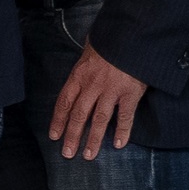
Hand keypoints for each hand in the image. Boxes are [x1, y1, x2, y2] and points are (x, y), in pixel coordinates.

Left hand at [48, 39, 145, 157]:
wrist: (134, 35)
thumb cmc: (111, 42)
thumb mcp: (90, 50)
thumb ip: (84, 66)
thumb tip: (82, 71)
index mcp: (79, 76)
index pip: (64, 102)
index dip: (58, 121)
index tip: (55, 136)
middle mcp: (92, 85)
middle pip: (79, 115)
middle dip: (72, 136)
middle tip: (68, 153)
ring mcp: (112, 90)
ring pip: (99, 119)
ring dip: (93, 139)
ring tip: (88, 155)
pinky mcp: (130, 92)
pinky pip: (125, 116)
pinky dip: (123, 131)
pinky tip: (119, 144)